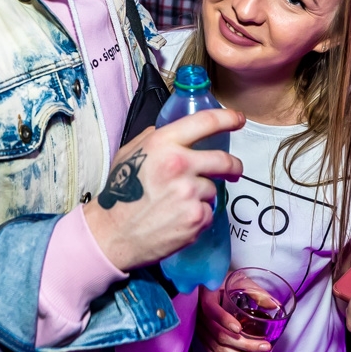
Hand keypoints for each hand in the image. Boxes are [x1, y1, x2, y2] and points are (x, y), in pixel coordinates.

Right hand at [83, 108, 244, 270]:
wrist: (113, 233)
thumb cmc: (119, 194)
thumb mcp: (129, 154)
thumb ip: (154, 138)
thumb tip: (176, 131)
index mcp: (162, 144)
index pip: (206, 122)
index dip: (227, 118)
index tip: (237, 119)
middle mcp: (179, 165)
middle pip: (224, 160)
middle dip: (233, 166)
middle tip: (233, 170)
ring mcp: (189, 192)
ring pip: (212, 189)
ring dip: (201, 195)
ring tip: (176, 205)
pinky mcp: (196, 217)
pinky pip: (208, 211)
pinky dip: (198, 216)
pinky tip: (177, 219)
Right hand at [196, 286, 270, 351]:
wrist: (209, 288)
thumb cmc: (225, 283)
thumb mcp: (239, 281)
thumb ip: (256, 292)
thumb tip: (275, 306)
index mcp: (206, 296)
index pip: (210, 309)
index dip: (224, 320)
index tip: (239, 328)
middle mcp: (200, 315)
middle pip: (219, 335)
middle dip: (244, 345)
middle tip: (265, 347)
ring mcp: (201, 330)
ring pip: (218, 350)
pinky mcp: (204, 341)